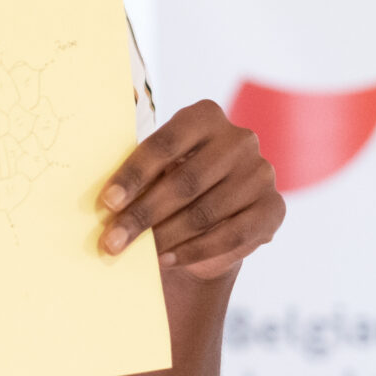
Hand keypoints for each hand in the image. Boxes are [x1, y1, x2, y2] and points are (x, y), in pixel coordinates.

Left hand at [96, 102, 283, 281]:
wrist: (217, 219)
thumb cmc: (173, 184)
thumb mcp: (156, 169)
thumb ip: (137, 171)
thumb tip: (102, 195)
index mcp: (205, 116)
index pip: (165, 144)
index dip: (133, 175)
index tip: (107, 203)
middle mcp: (239, 139)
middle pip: (184, 181)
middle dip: (143, 214)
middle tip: (112, 240)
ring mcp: (260, 173)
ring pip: (205, 212)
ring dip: (165, 237)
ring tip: (137, 253)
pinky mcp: (273, 208)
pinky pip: (231, 235)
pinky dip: (194, 251)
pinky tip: (168, 259)